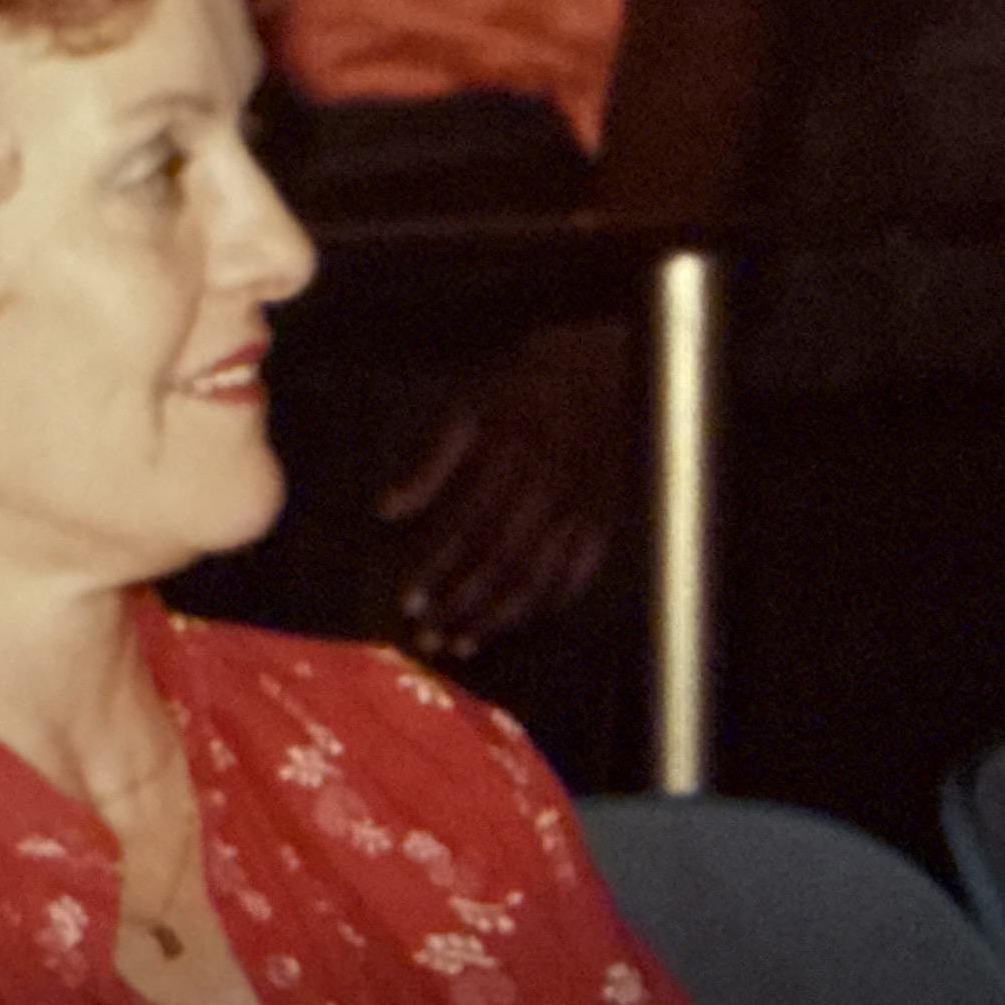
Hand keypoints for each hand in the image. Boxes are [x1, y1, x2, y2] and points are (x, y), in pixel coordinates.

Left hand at [377, 318, 632, 659]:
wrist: (615, 361)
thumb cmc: (535, 379)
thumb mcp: (475, 403)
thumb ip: (433, 461)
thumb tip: (388, 511)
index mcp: (508, 457)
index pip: (465, 529)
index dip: (437, 571)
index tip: (410, 603)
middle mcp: (545, 488)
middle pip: (498, 562)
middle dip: (461, 605)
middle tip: (429, 638)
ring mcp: (580, 506)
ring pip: (537, 575)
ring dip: (499, 616)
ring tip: (466, 644)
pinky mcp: (606, 515)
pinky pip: (580, 571)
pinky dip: (552, 602)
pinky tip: (523, 621)